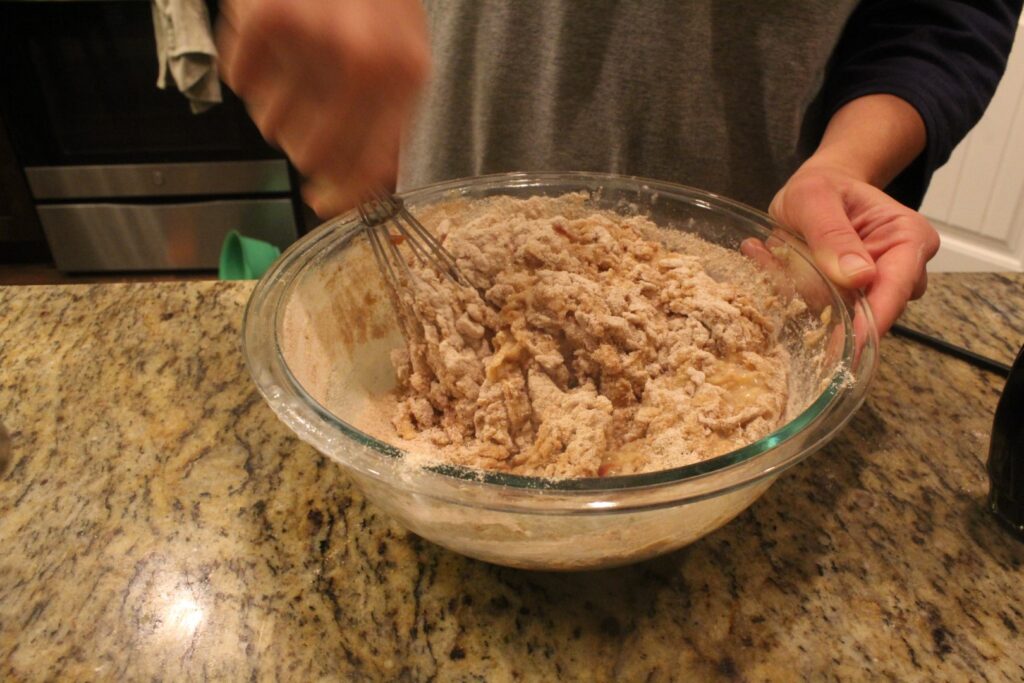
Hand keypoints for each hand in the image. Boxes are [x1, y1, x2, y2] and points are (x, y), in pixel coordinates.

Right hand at [217, 0, 429, 216]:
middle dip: (306, 144)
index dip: (342, 195)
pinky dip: (249, 68)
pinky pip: (240, 80)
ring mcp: (312, 39)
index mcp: (404, 76)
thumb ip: (392, 120)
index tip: (324, 201)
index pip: (368, 166)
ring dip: (277, 106)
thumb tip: (373, 183)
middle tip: (308, 114)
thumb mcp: (406, 52)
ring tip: (295, 67)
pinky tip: (272, 43)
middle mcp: (362, 62)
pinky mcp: (265, 19)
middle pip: (312, 154)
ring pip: (272, 124)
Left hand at [770, 162, 939, 335]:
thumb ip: (832, 233)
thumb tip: (858, 277)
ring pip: (849, 314)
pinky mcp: (853, 298)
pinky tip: (777, 268)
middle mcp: (903, 266)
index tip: (853, 342)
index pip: (898, 286)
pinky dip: (799, 296)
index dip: (876, 317)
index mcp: (909, 236)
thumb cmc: (821, 187)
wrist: (816, 189)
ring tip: (779, 264)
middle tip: (792, 284)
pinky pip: (827, 310)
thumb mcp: (814, 198)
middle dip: (835, 306)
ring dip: (811, 298)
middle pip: (877, 308)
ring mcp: (878, 286)